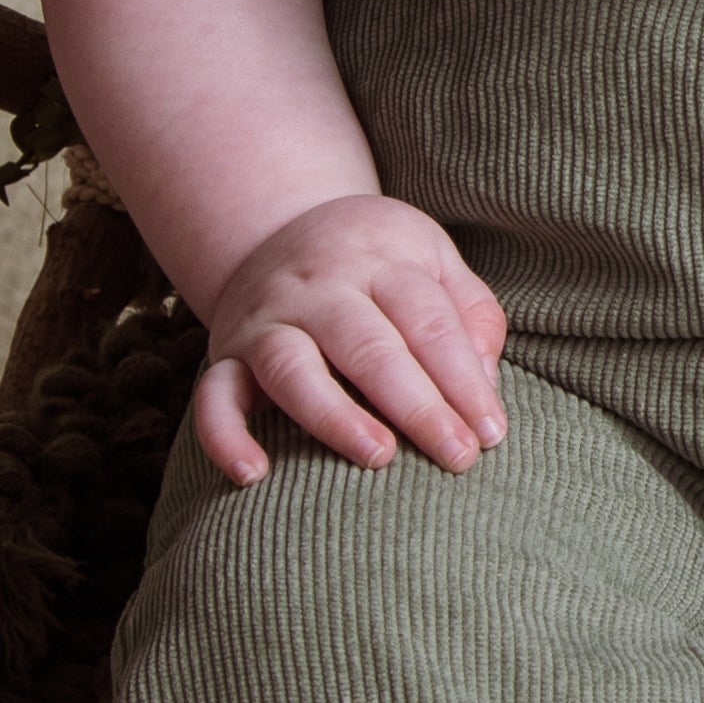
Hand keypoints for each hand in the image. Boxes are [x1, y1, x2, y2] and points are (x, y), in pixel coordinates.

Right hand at [192, 195, 507, 485]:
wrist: (279, 226)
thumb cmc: (378, 261)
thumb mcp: (433, 259)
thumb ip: (470, 315)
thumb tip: (483, 383)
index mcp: (379, 260)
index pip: (429, 321)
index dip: (464, 380)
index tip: (491, 433)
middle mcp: (318, 287)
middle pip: (369, 346)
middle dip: (418, 406)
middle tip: (458, 457)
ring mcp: (266, 320)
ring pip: (292, 368)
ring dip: (335, 416)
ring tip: (380, 456)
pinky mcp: (226, 356)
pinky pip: (212, 398)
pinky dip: (224, 437)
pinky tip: (252, 476)